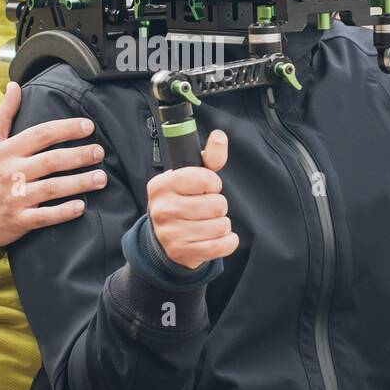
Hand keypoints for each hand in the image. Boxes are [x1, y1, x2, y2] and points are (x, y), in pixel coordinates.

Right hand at [0, 81, 106, 247]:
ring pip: (52, 188)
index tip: (88, 126)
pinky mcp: (18, 220)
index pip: (40, 134)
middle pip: (51, 161)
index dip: (66, 129)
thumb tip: (14, 85)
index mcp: (6, 151)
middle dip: (78, 155)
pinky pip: (44, 216)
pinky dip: (63, 212)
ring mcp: (15, 198)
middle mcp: (11, 173)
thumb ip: (4, 113)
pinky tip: (82, 207)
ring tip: (101, 178)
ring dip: (79, 183)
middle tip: (100, 151)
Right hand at [147, 130, 238, 269]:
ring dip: (221, 224)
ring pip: (221, 225)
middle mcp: (162, 209)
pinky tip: (219, 237)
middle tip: (205, 208)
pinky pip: (221, 246)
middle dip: (218, 205)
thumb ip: (209, 157)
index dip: (213, 183)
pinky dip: (228, 241)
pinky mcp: (182, 253)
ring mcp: (170, 233)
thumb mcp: (191, 176)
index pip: (205, 178)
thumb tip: (220, 136)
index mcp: (161, 184)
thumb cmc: (182, 200)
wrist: (165, 238)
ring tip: (208, 223)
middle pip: (217, 204)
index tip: (205, 187)